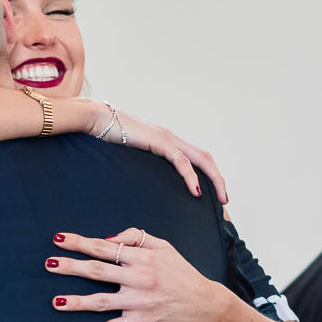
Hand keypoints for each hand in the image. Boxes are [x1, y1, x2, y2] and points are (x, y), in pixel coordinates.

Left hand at [47, 229, 226, 321]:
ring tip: (55, 301)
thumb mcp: (163, 246)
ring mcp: (138, 302)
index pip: (104, 248)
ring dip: (76, 301)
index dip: (80, 243)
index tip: (59, 239)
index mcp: (141, 258)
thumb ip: (136, 237)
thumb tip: (107, 240)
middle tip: (48, 264)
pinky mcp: (140, 321)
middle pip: (97, 271)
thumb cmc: (181, 272)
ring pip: (101, 301)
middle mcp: (137, 278)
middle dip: (70, 267)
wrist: (203, 303)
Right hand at [71, 101, 228, 203]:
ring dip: (213, 179)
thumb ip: (142, 166)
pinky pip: (181, 161)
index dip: (209, 175)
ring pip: (200, 160)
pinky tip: (196, 191)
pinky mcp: (160, 141)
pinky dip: (191, 177)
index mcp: (167, 142)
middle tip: (224, 200)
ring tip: (219, 198)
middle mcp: (172, 138)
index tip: (214, 195)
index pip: (196, 159)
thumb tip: (144, 184)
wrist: (97, 120)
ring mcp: (167, 138)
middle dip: (218, 180)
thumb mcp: (131, 157)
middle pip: (205, 159)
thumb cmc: (109, 139)